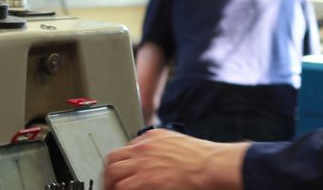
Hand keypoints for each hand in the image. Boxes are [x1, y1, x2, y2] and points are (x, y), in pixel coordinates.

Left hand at [104, 129, 249, 189]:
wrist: (211, 166)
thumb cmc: (204, 159)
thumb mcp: (180, 144)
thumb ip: (165, 149)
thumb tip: (160, 162)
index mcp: (152, 137)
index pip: (128, 148)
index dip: (125, 163)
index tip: (125, 171)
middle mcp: (143, 148)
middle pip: (114, 158)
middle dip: (111, 171)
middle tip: (112, 183)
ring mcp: (141, 164)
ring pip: (112, 173)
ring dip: (110, 183)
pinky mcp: (143, 181)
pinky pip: (122, 187)